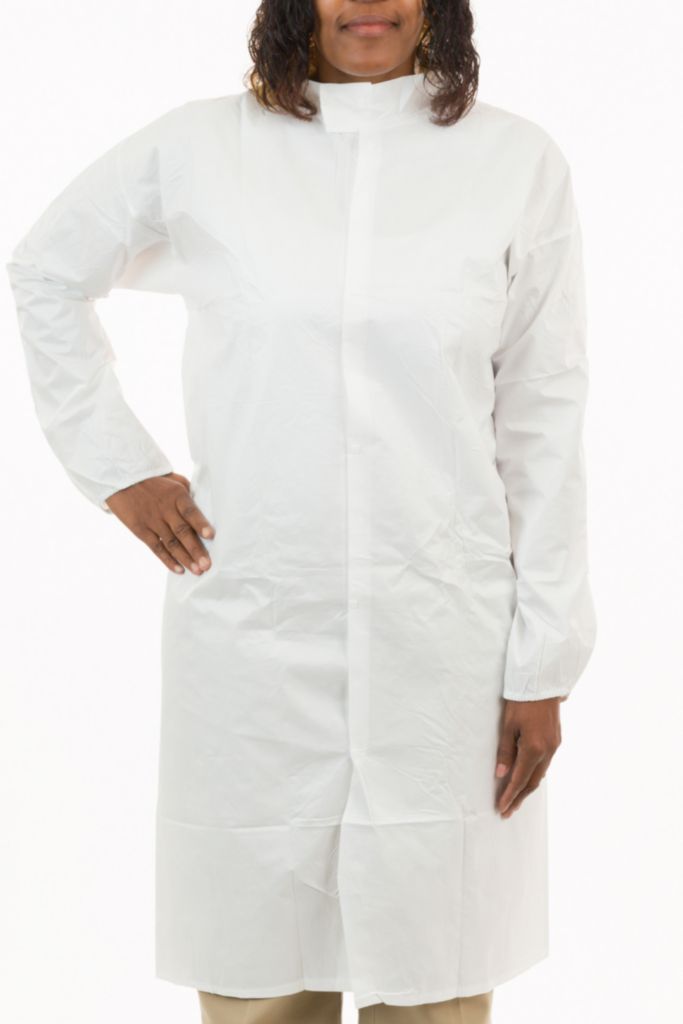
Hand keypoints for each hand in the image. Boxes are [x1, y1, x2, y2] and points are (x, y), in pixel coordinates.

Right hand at [104, 472, 215, 574]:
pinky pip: (156, 547)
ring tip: (197, 571)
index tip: (211, 536)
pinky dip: (168, 560)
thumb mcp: (173, 479)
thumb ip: (188, 491)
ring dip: (185, 558)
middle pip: (182, 532)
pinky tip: (179, 570)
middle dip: (195, 550)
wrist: (122, 480)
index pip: (190, 511)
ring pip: (171, 543)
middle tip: (206, 565)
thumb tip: (205, 504)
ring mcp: (152, 521)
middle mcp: (165, 509)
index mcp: (176, 495)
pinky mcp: (141, 530)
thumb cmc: (154, 480)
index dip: (200, 523)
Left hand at [495, 697, 562, 817]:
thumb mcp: (508, 726)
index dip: (510, 795)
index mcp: (533, 748)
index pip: (520, 780)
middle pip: (532, 782)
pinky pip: (546, 763)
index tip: (502, 808)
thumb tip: (501, 775)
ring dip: (528, 787)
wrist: (542, 683)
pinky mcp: (556, 740)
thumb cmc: (521, 702)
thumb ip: (505, 752)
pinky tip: (528, 778)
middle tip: (508, 811)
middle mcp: (547, 751)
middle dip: (519, 797)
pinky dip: (535, 774)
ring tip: (515, 798)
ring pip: (540, 774)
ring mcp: (554, 746)